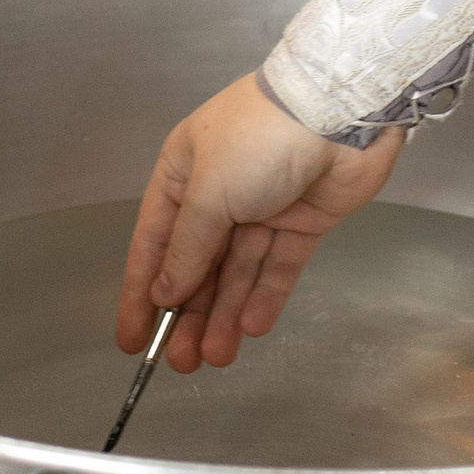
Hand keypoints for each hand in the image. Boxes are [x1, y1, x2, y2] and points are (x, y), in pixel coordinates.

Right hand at [116, 73, 403, 370]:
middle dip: (187, 314)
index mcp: (182, 174)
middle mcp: (219, 192)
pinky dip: (264, 296)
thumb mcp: (209, 192)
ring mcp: (264, 208)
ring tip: (213, 358)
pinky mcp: (303, 222)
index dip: (141, 293)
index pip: (154, 244)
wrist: (340, 112)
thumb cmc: (261, 139)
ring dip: (223, 314)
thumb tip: (164, 292)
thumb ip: (187, 248)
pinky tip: (249, 328)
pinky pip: (277, 267)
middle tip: (180, 362)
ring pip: (236, 272)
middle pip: (197, 265)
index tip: (132, 339)